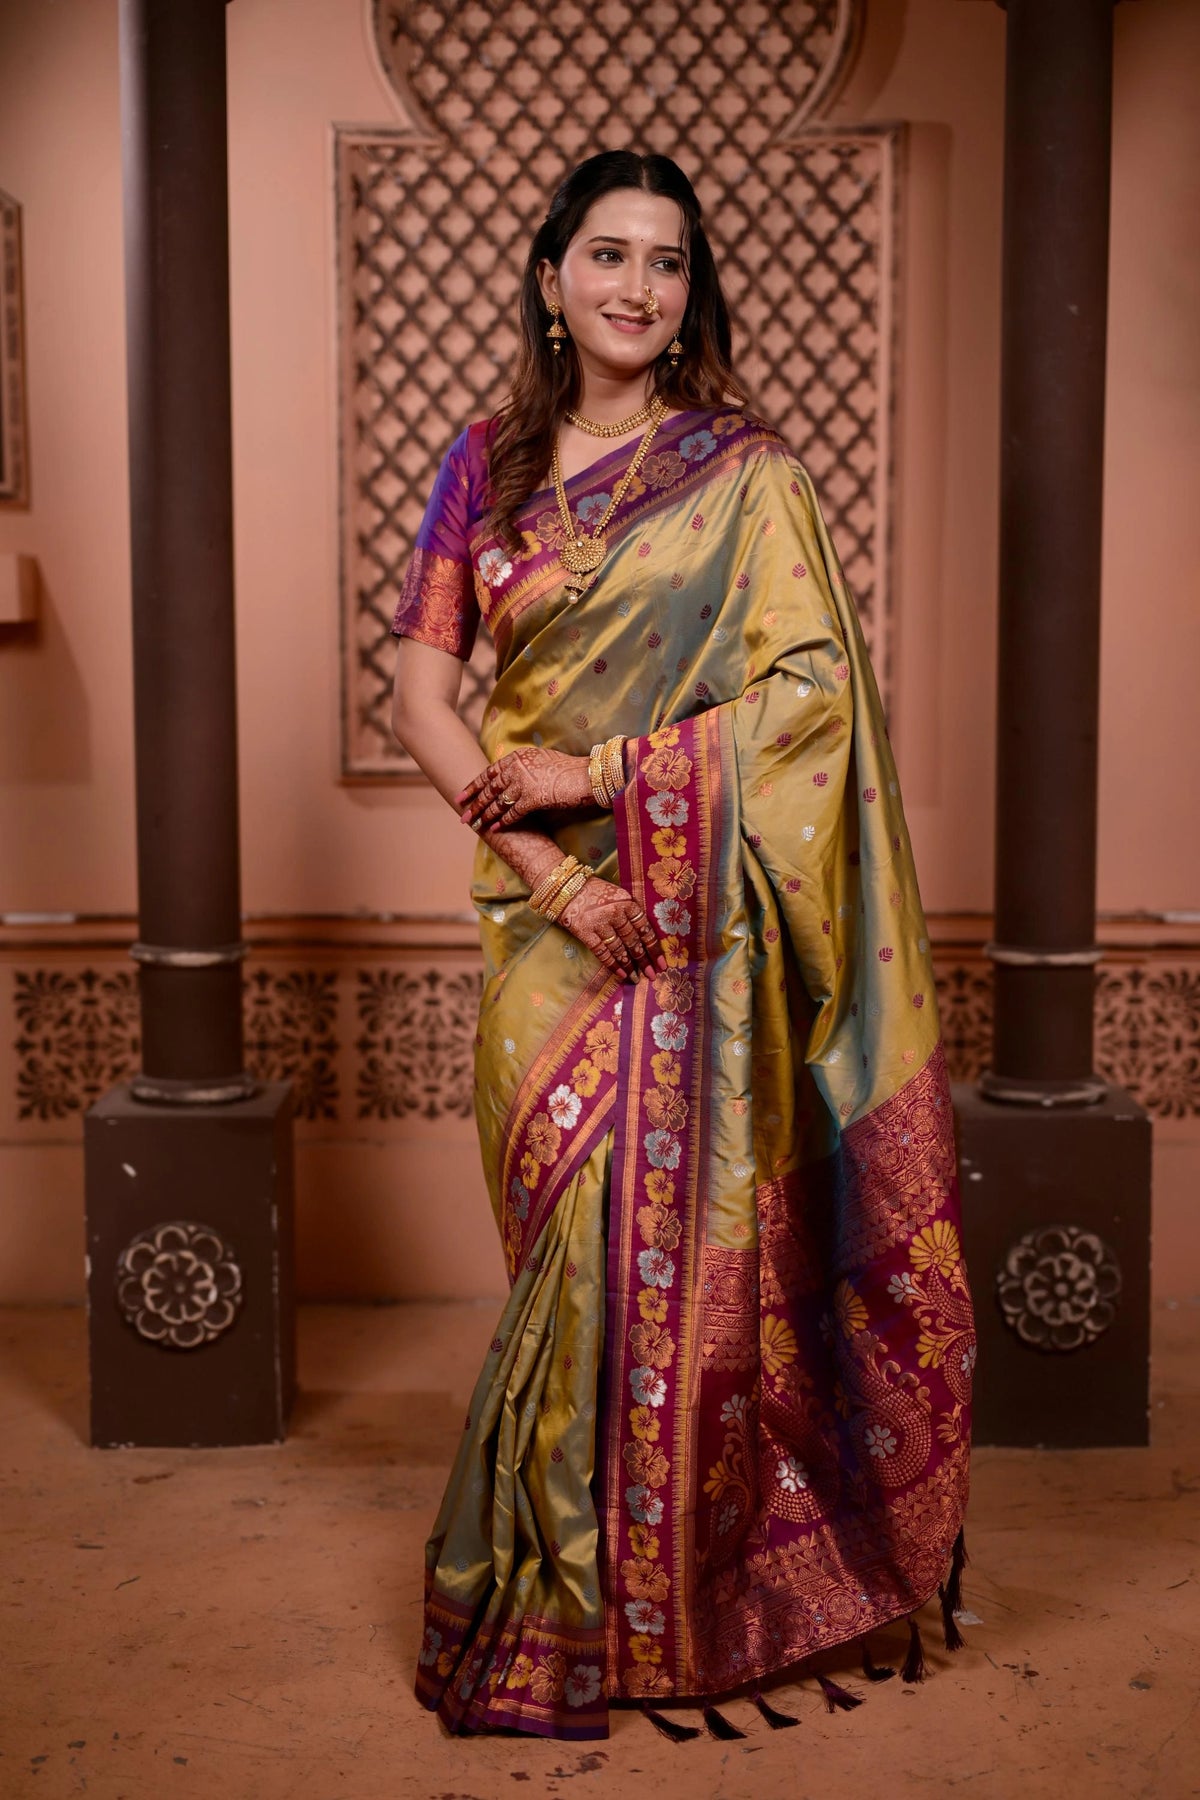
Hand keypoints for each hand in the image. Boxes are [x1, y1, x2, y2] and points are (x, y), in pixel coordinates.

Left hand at [457, 747, 594, 830]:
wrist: (589, 776)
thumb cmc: (569, 770)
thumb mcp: (542, 760)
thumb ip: (524, 766)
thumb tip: (510, 777)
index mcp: (518, 756)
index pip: (490, 772)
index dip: (474, 785)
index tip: (462, 796)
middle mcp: (518, 767)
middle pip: (490, 788)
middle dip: (475, 804)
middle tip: (462, 816)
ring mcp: (524, 782)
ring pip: (498, 802)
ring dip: (485, 815)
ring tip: (474, 825)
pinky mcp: (533, 797)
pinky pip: (512, 813)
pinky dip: (502, 822)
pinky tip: (493, 829)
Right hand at [558, 876, 664, 980]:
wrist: (567, 888)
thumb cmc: (596, 892)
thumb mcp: (618, 895)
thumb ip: (631, 912)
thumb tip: (644, 937)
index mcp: (627, 902)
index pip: (645, 929)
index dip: (654, 948)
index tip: (662, 963)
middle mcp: (615, 913)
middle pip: (633, 941)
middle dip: (644, 960)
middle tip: (652, 975)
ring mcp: (599, 923)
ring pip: (618, 949)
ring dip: (628, 965)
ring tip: (636, 978)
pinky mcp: (585, 932)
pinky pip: (601, 951)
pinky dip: (612, 964)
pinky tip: (620, 973)